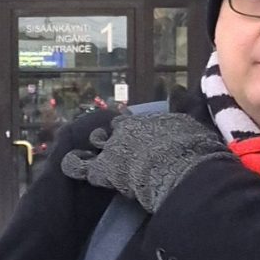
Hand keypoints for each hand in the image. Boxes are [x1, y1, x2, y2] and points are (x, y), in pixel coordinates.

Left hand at [61, 110, 224, 212]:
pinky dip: (75, 165)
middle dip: (109, 135)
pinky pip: (81, 166)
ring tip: (84, 154)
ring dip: (93, 147)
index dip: (126, 124)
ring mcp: (112, 148)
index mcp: (145, 120)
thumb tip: (179, 91)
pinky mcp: (103, 168)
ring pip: (95, 142)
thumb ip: (183, 107)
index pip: (130, 120)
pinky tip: (69, 164)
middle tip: (109, 143)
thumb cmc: (189, 145)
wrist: (178, 165)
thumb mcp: (190, 121)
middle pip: (112, 131)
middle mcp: (126, 131)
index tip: (123, 123)